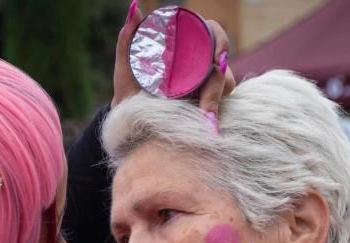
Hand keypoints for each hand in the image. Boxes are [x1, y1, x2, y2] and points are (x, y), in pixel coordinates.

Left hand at [111, 2, 236, 120]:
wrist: (126, 120)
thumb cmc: (128, 89)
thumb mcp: (125, 64)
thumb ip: (127, 37)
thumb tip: (134, 7)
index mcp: (187, 50)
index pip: (214, 35)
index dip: (221, 41)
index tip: (218, 56)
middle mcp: (200, 67)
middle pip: (223, 66)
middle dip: (219, 82)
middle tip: (208, 96)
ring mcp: (204, 89)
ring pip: (225, 87)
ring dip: (215, 100)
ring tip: (205, 118)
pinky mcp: (205, 110)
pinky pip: (220, 109)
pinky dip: (214, 114)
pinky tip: (208, 124)